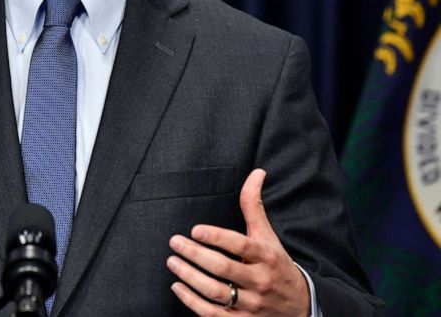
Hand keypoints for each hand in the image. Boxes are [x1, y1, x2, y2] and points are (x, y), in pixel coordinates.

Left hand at [166, 169, 310, 315]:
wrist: (300, 305)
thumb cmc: (276, 264)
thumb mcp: (268, 236)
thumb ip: (254, 206)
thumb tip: (257, 172)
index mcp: (266, 257)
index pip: (241, 246)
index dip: (217, 237)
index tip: (194, 230)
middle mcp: (260, 281)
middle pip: (224, 269)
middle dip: (195, 255)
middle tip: (174, 242)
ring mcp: (252, 305)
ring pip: (216, 293)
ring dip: (189, 277)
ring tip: (172, 262)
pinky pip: (213, 315)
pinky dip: (192, 302)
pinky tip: (177, 287)